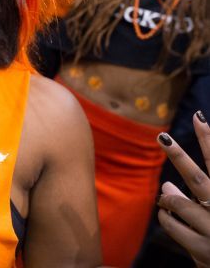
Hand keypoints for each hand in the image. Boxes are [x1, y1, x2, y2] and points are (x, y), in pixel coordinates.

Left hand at [157, 112, 209, 266]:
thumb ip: (199, 196)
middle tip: (162, 136)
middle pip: (197, 178)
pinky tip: (167, 217)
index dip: (208, 139)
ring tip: (166, 199)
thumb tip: (165, 186)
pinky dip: (165, 218)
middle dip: (178, 155)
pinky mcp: (202, 251)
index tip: (198, 117)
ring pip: (177, 203)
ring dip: (168, 199)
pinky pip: (171, 225)